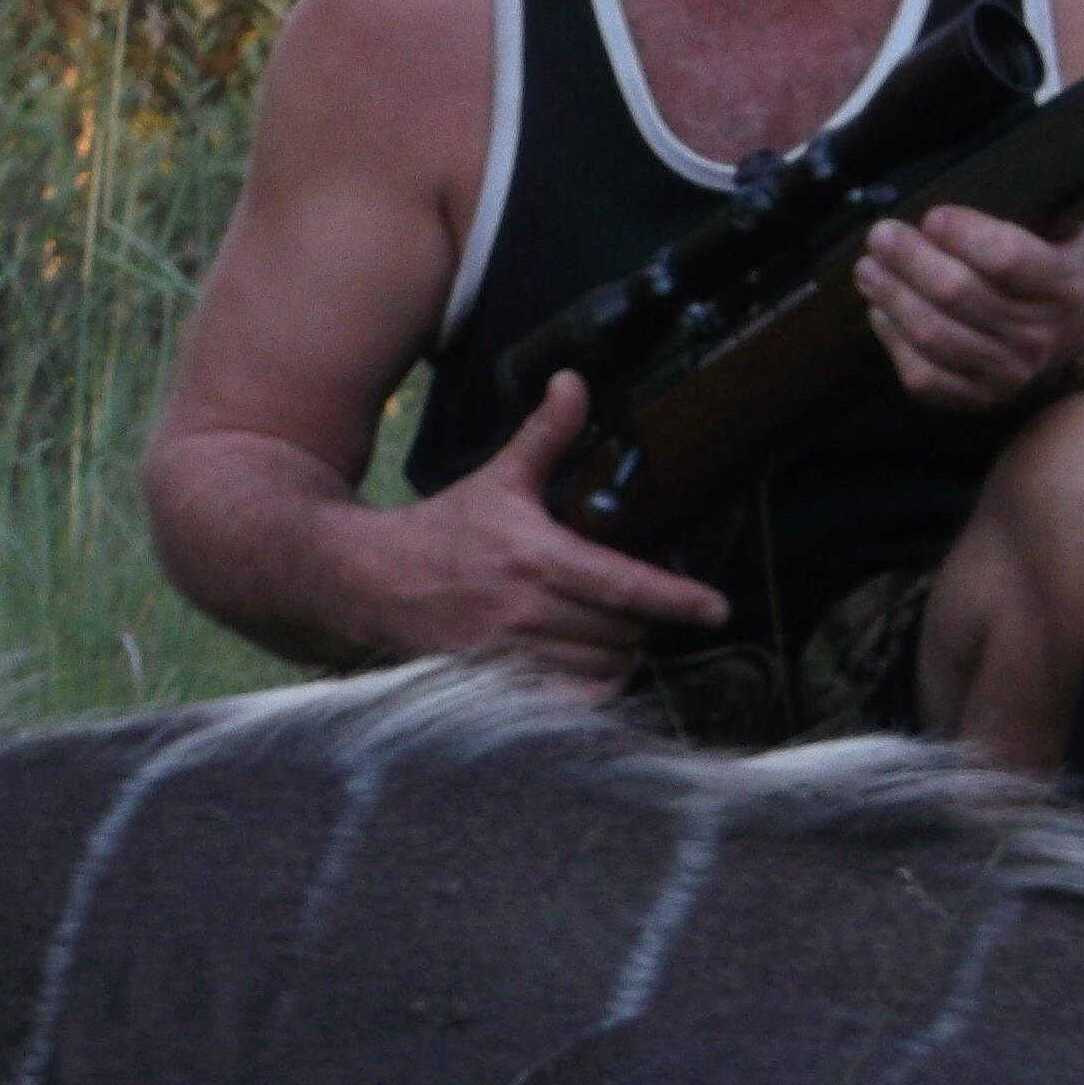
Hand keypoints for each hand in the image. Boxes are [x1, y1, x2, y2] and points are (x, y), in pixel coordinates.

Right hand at [325, 372, 730, 688]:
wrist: (367, 582)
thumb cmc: (440, 531)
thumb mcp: (498, 480)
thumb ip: (545, 436)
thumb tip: (574, 382)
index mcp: (535, 557)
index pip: (624, 584)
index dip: (678, 599)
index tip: (716, 608)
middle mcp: (527, 612)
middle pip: (622, 633)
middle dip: (642, 623)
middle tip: (640, 607)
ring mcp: (511, 655)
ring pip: (601, 670)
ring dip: (619, 656)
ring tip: (616, 635)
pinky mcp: (497, 685)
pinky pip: (570, 702)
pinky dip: (591, 690)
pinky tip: (590, 669)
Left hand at [854, 207, 1083, 411]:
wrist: (1077, 330)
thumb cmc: (1060, 258)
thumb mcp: (1070, 221)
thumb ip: (1036, 199)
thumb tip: (971, 169)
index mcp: (1066, 284)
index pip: (1006, 258)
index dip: (961, 234)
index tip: (932, 216)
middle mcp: (1039, 335)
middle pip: (957, 294)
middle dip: (909, 259)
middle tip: (881, 235)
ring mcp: (1008, 373)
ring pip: (933, 336)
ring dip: (891, 296)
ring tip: (869, 268)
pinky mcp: (977, 397)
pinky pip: (924, 375)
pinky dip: (893, 341)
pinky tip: (881, 312)